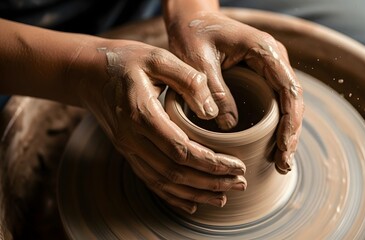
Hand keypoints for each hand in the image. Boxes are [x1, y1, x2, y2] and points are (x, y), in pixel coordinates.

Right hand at [78, 40, 246, 213]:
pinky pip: (151, 181)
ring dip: (196, 193)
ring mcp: (127, 149)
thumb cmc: (125, 61)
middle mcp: (132, 139)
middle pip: (176, 172)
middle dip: (211, 181)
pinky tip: (192, 203)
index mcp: (142, 114)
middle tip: (240, 184)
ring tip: (224, 197)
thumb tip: (212, 112)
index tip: (237, 165)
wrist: (86, 72)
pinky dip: (173, 196)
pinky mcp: (128, 152)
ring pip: (164, 182)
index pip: (181, 150)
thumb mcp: (157, 57)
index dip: (211, 162)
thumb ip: (188, 80)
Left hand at [166, 12, 303, 173]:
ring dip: (286, 133)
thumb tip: (228, 126)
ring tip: (281, 162)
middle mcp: (274, 59)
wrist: (190, 19)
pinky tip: (270, 146)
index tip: (284, 148)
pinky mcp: (260, 76)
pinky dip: (275, 125)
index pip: (289, 89)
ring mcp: (269, 68)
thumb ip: (214, 91)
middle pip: (293, 100)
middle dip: (291, 134)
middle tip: (283, 164)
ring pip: (287, 104)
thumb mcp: (198, 61)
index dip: (290, 122)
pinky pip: (274, 102)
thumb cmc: (193, 34)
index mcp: (264, 50)